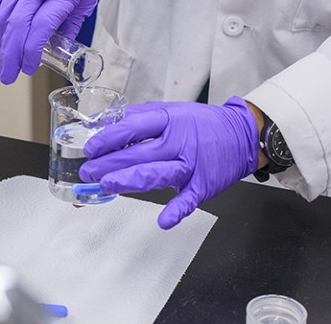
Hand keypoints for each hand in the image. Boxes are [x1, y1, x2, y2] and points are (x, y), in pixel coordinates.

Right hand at [0, 0, 97, 83]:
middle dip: (10, 54)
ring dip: (1, 43)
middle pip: (17, 24)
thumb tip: (57, 50)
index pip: (41, 26)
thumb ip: (71, 23)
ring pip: (2, 16)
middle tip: (8, 75)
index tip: (29, 67)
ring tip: (5, 60)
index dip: (32, 50)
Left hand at [79, 97, 259, 228]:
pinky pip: (188, 200)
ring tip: (106, 185)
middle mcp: (179, 142)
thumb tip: (109, 122)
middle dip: (109, 164)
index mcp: (169, 121)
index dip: (109, 138)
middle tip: (87, 171)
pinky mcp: (202, 185)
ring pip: (156, 174)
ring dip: (129, 181)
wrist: (242, 136)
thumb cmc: (203, 124)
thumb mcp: (172, 111)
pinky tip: (163, 220)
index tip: (91, 148)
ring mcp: (191, 165)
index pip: (133, 127)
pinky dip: (176, 211)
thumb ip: (141, 116)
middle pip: (139, 154)